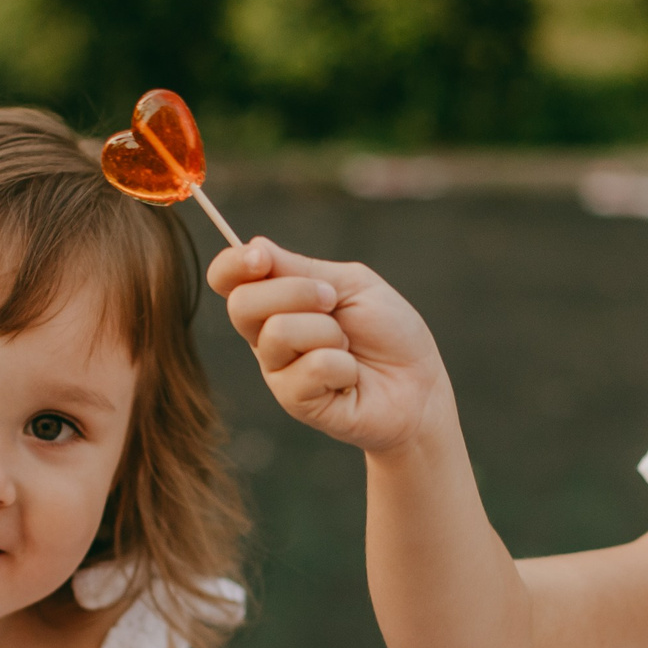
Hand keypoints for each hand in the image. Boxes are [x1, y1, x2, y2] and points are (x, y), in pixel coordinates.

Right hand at [207, 238, 447, 453]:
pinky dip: (343, 366)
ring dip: (328, 332)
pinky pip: (309, 368)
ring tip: (348, 347)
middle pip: (241, 303)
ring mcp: (278, 370)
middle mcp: (267, 335)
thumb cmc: (388, 333)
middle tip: (333, 303)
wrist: (419, 386)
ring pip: (277, 333)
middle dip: (296, 292)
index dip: (233, 264)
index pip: (228, 278)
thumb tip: (252, 246)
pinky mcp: (295, 401)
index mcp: (277, 301)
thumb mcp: (350, 285)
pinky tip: (352, 378)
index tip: (261, 258)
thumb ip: (301, 269)